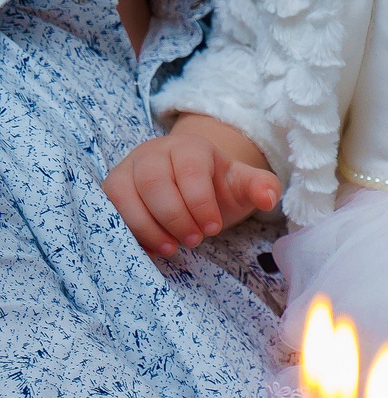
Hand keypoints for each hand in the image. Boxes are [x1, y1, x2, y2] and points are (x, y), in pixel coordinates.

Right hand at [104, 118, 277, 256]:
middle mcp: (153, 153)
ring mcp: (128, 169)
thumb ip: (261, 187)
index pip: (189, 170)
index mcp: (189, 147)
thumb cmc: (219, 186)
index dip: (200, 201)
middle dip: (174, 216)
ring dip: (147, 226)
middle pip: (153, 181)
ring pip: (124, 194)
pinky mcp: (112, 188)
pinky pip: (109, 208)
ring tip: (171, 248)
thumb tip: (268, 198)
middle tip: (194, 241)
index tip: (213, 228)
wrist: (192, 185)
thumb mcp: (244, 185)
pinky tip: (150, 249)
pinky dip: (127, 231)